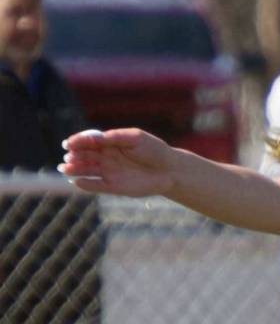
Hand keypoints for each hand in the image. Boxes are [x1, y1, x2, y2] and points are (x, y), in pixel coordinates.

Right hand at [60, 128, 179, 196]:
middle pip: (84, 156)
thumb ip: (114, 137)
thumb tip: (94, 137)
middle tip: (69, 157)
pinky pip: (94, 186)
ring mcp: (108, 172)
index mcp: (110, 143)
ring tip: (66, 168)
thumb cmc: (153, 150)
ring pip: (86, 170)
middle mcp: (106, 157)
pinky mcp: (112, 186)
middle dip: (74, 156)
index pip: (88, 141)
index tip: (68, 143)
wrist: (169, 169)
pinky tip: (77, 182)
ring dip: (74, 169)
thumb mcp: (135, 138)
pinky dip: (85, 184)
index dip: (77, 142)